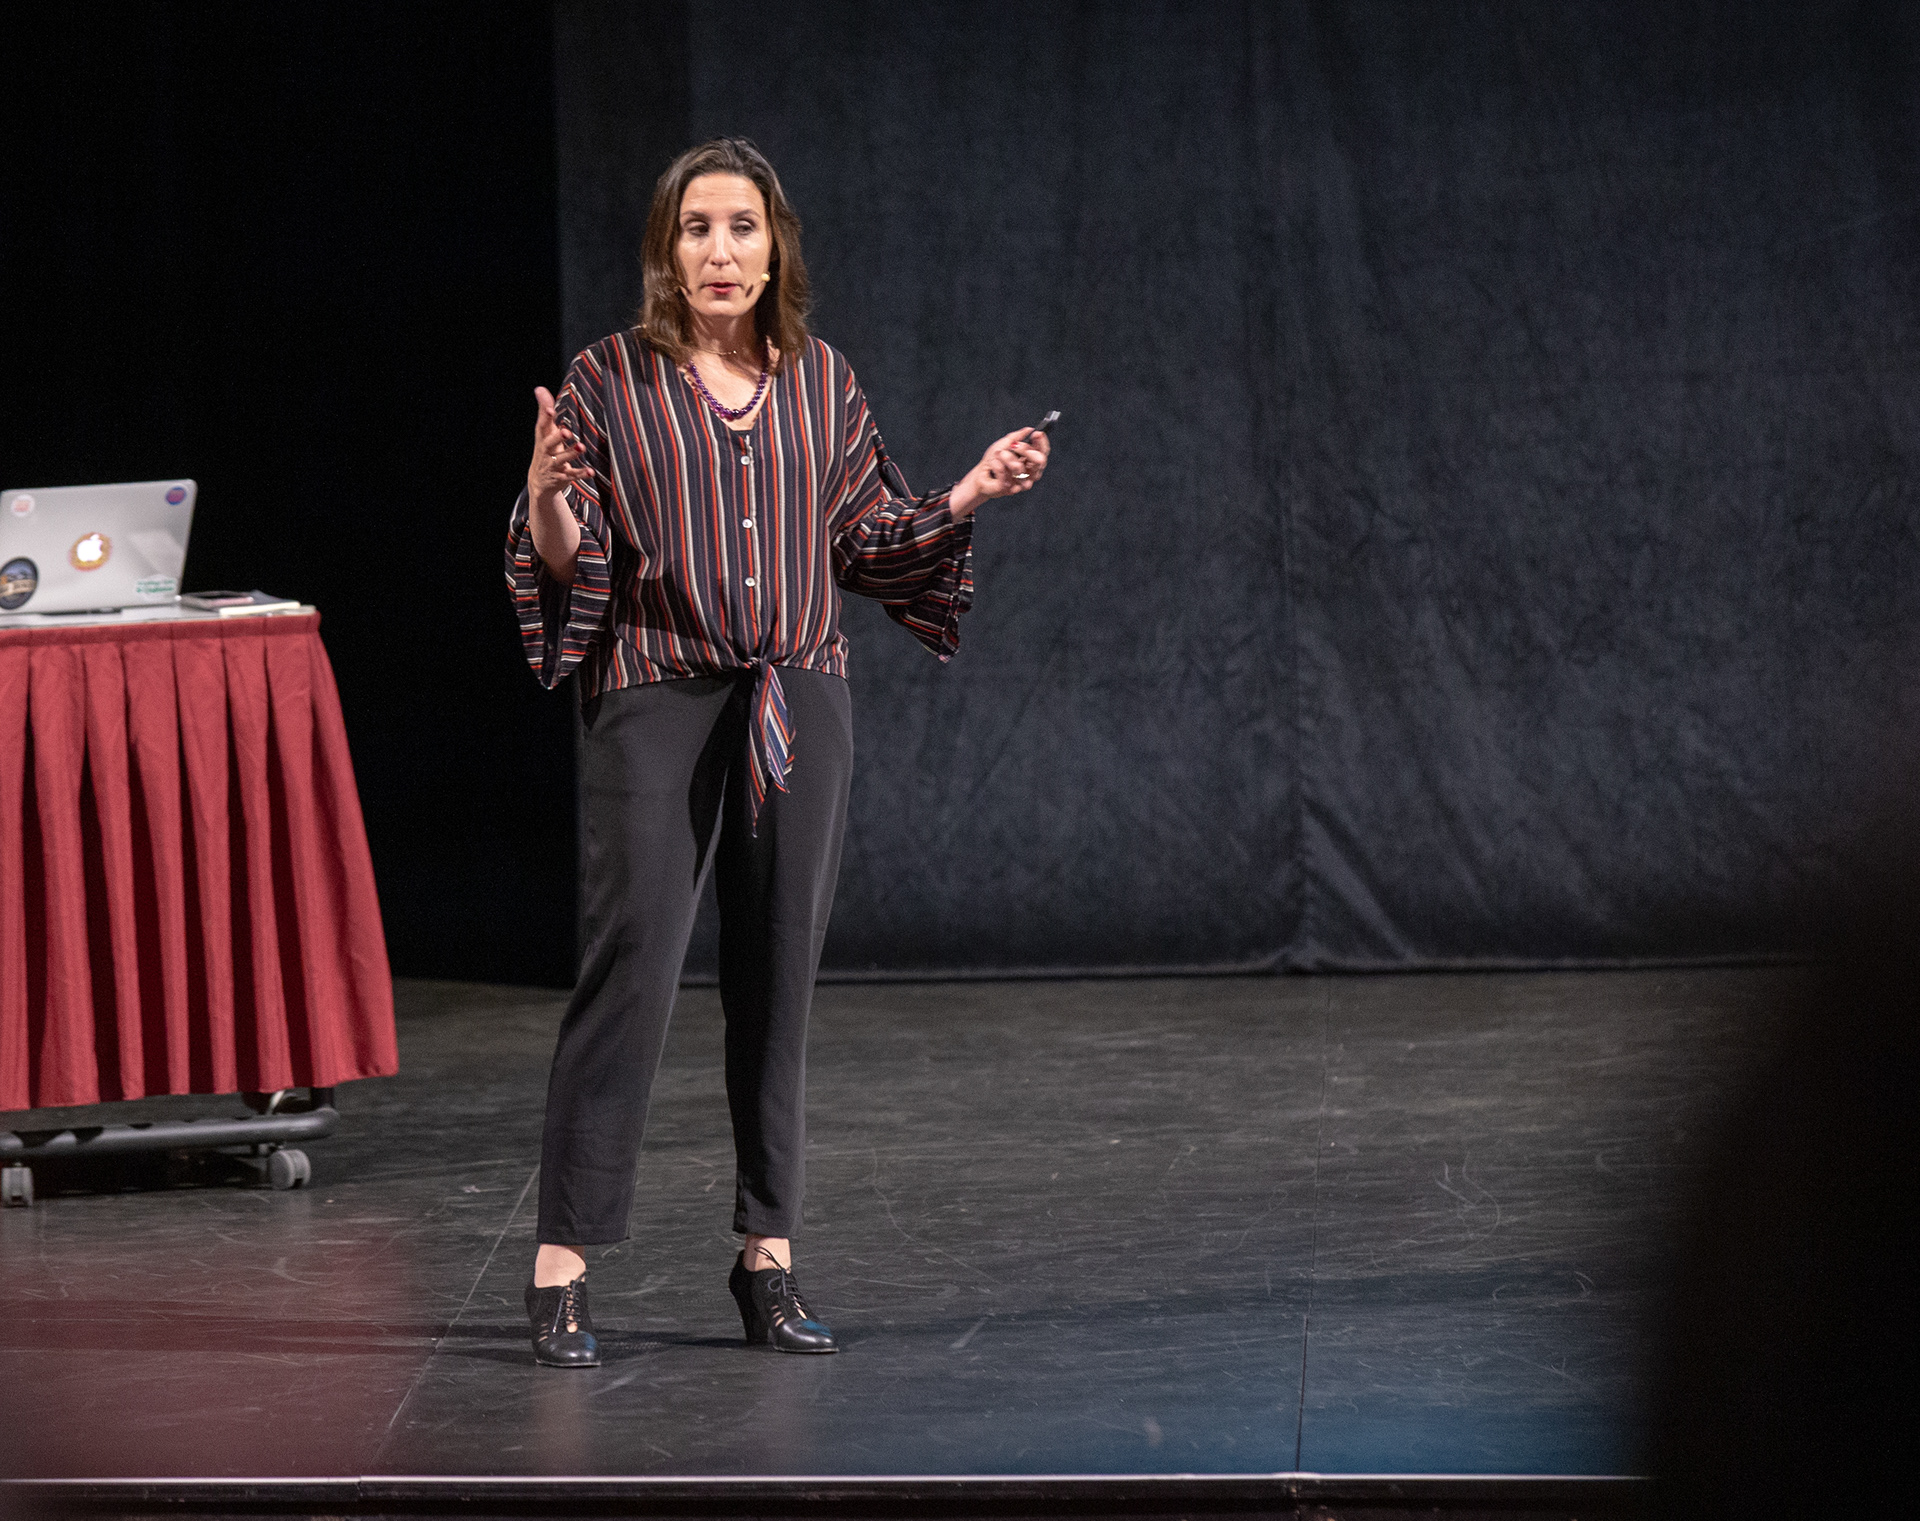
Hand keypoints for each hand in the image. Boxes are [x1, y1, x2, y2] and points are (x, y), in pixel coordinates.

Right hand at [528, 385, 588, 503]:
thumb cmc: (545, 449)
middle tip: (567, 431)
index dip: (545, 417)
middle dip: (557, 437)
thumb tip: (540, 388)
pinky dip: (581, 473)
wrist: (540, 481)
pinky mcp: (562, 477)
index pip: (542, 426)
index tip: (549, 409)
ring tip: (581, 447)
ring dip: (571, 453)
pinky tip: (591, 471)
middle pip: (549, 444)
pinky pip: (572, 475)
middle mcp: (546, 451)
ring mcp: (553, 465)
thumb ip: (545, 411)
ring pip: (562, 460)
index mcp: (543, 438)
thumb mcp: (544, 431)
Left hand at [950, 427, 1050, 517]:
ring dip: (1008, 459)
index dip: (1041, 443)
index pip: (1043, 453)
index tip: (1036, 433)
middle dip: (1026, 450)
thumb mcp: (1004, 444)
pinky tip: (993, 464)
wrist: (979, 474)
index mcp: (1031, 462)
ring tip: (999, 454)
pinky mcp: (1009, 489)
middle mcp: (1030, 474)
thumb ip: (1017, 437)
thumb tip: (1029, 429)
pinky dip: (997, 466)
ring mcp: (1021, 483)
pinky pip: (1006, 476)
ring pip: (1021, 469)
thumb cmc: (993, 460)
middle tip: (1014, 445)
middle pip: (1039, 462)